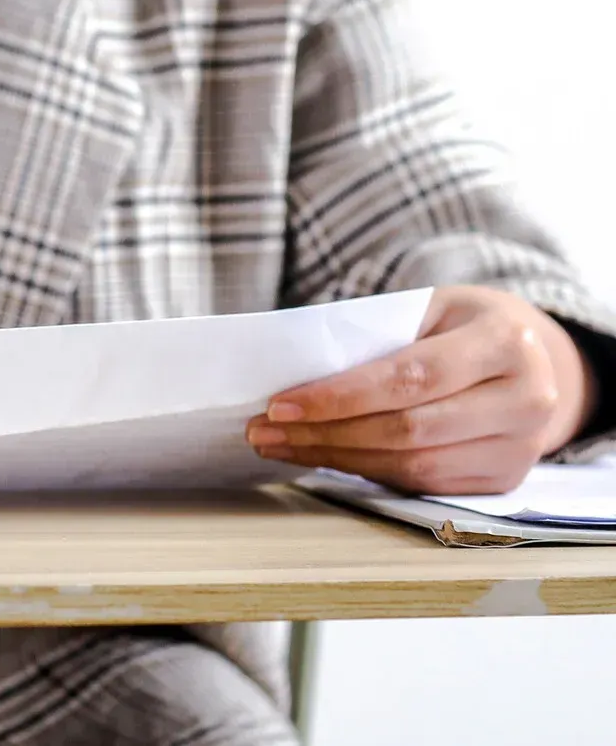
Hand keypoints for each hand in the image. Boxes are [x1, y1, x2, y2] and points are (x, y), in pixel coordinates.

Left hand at [246, 286, 597, 494]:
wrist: (530, 355)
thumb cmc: (459, 324)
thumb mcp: (427, 309)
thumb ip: (374, 337)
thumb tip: (297, 375)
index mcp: (506, 341)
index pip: (411, 377)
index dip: (341, 396)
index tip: (281, 403)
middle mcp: (527, 399)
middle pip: (408, 429)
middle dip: (325, 433)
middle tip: (263, 428)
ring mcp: (521, 447)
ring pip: (412, 466)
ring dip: (335, 458)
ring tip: (280, 444)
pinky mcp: (503, 480)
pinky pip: (421, 484)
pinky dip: (365, 472)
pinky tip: (322, 457)